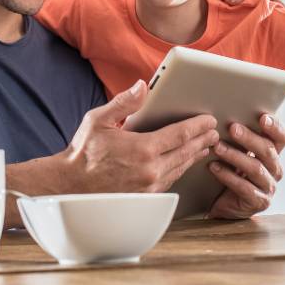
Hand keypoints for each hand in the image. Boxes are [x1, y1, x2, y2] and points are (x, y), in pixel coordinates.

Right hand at [63, 81, 218, 192]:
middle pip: (186, 152)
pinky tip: (183, 163)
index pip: (180, 134)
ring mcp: (150, 187)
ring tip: (204, 146)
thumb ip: (124, 103)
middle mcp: (151, 170)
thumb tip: (142, 86)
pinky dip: (181, 169)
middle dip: (202, 140)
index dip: (197, 126)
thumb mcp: (99, 120)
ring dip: (194, 155)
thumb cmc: (83, 153)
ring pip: (180, 168)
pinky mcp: (146, 198)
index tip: (209, 120)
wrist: (70, 187)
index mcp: (142, 149)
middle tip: (214, 132)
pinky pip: (171, 180)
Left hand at [207, 114, 284, 219]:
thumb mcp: (236, 151)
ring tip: (217, 147)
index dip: (275, 127)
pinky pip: (245, 188)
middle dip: (249, 138)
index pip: (282, 137)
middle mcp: (275, 168)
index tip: (262, 118)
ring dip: (235, 155)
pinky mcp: (259, 202)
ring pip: (255, 168)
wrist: (224, 204)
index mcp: (272, 152)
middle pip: (268, 150)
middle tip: (232, 128)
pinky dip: (228, 176)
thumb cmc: (230, 171)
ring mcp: (268, 186)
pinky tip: (214, 167)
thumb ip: (237, 136)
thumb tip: (222, 113)